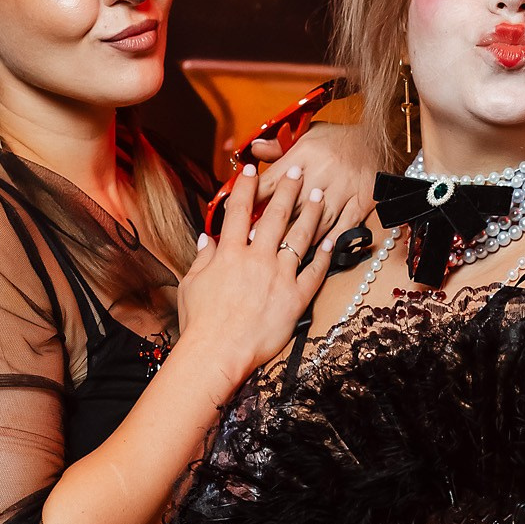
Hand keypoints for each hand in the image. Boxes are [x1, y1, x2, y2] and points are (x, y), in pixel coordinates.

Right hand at [176, 165, 334, 387]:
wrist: (218, 353)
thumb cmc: (200, 323)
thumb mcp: (192, 285)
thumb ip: (202, 258)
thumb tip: (206, 239)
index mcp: (229, 253)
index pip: (238, 211)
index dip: (245, 187)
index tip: (251, 170)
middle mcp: (257, 258)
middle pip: (275, 215)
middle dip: (287, 189)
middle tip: (297, 170)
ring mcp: (279, 277)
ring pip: (300, 237)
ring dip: (311, 212)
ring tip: (319, 194)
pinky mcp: (296, 298)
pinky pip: (314, 272)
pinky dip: (325, 255)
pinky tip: (332, 239)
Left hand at [254, 121, 376, 246]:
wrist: (380, 138)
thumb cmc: (337, 139)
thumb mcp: (308, 134)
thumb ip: (280, 146)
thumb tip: (254, 151)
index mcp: (305, 153)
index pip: (272, 180)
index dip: (252, 199)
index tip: (237, 215)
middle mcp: (323, 170)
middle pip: (291, 205)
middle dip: (269, 226)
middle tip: (250, 244)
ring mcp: (344, 188)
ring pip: (315, 220)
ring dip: (296, 238)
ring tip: (278, 255)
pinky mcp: (361, 202)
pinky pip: (343, 227)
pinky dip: (330, 240)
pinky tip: (319, 251)